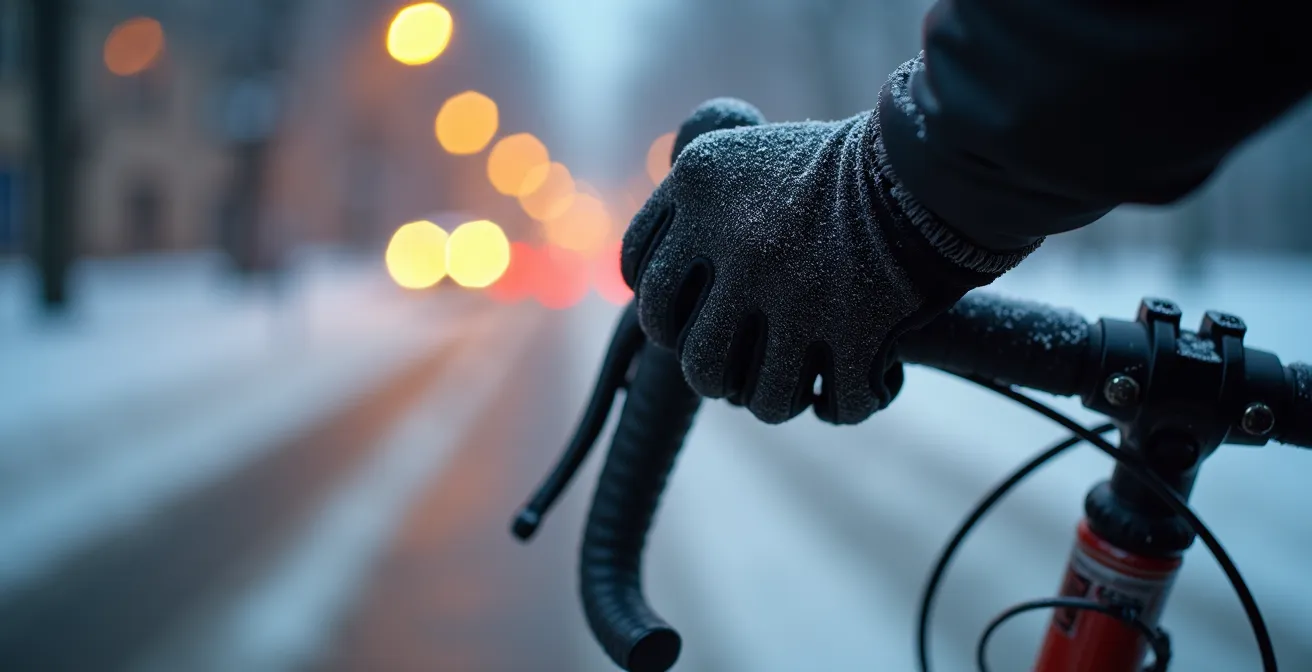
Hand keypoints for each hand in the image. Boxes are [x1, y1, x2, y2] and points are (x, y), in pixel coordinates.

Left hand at [622, 100, 1037, 424]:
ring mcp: (795, 296)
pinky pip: (834, 406)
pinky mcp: (854, 334)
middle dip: (716, 372)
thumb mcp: (747, 157)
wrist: (932, 162)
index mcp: (700, 189)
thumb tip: (655, 277)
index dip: (664, 310)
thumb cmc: (842, 163)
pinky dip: (847, 403)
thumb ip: (697, 209)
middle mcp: (738, 247)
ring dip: (778, 397)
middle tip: (743, 362)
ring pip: (758, 398)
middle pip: (693, 358)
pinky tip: (864, 380)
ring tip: (801, 381)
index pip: (643, 278)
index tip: (689, 317)